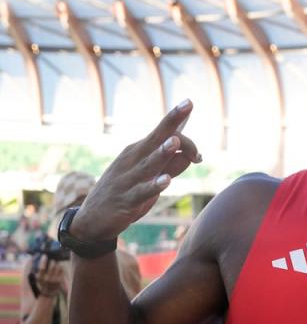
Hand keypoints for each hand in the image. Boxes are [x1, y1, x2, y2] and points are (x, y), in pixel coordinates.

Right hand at [33, 256, 64, 296]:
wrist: (48, 294)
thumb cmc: (41, 284)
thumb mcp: (36, 278)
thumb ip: (34, 270)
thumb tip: (33, 259)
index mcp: (40, 278)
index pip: (42, 268)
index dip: (43, 261)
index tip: (44, 255)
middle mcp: (48, 279)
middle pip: (52, 266)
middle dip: (52, 261)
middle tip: (52, 260)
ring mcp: (55, 280)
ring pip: (58, 267)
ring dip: (57, 264)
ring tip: (55, 264)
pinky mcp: (60, 280)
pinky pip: (62, 270)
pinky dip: (60, 267)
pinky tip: (59, 267)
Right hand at [70, 101, 201, 241]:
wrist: (91, 220)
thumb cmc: (126, 193)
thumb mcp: (150, 177)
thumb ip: (171, 165)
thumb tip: (193, 155)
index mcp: (138, 151)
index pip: (165, 135)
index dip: (186, 142)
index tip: (199, 156)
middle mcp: (133, 160)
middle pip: (156, 138)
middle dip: (172, 121)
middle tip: (188, 103)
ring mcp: (128, 179)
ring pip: (149, 163)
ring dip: (162, 152)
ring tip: (174, 142)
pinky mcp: (127, 200)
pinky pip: (142, 192)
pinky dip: (154, 186)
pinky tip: (166, 181)